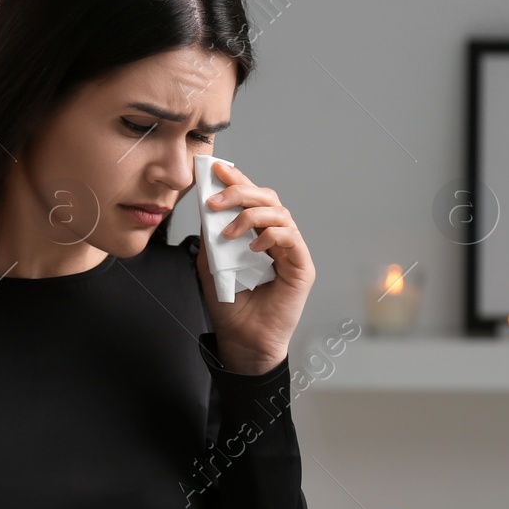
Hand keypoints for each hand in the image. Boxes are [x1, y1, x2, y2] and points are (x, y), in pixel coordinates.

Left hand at [196, 162, 313, 373]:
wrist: (241, 339)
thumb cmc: (230, 305)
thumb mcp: (212, 262)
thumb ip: (212, 235)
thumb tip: (206, 203)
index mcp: (258, 234)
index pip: (252, 199)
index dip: (237, 181)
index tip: (216, 169)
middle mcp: (277, 239)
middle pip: (268, 199)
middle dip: (240, 192)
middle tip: (216, 198)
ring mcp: (292, 252)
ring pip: (280, 213)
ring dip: (250, 215)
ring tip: (227, 232)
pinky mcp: (302, 268)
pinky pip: (291, 238)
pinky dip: (271, 235)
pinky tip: (253, 246)